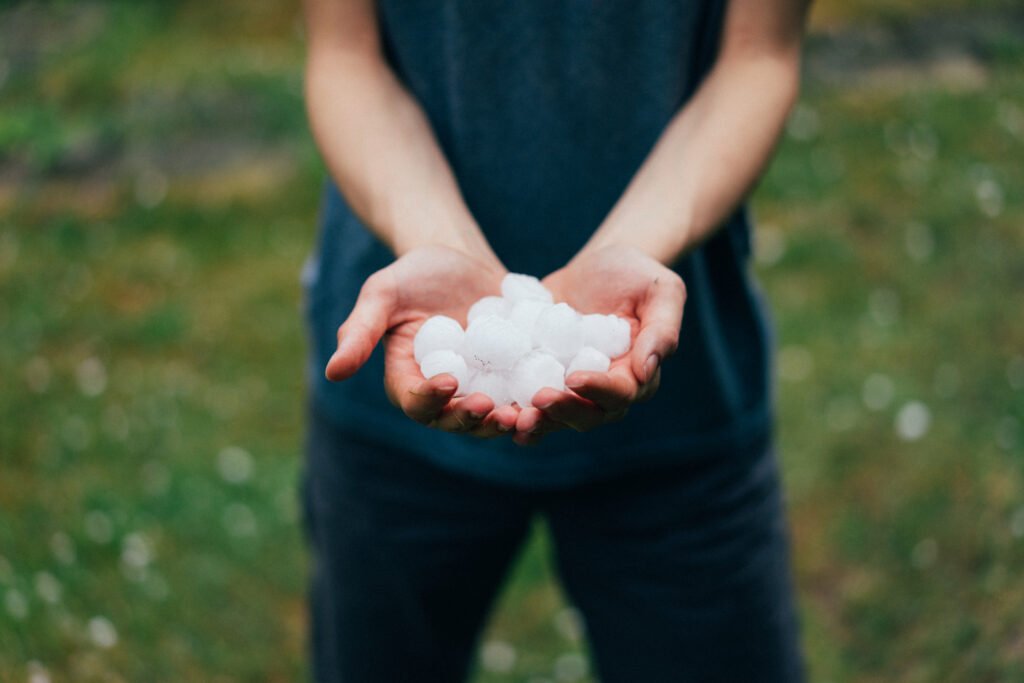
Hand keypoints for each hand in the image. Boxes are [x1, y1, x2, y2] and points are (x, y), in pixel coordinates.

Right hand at [325, 245, 519, 436]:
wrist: (459, 258)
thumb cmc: (414, 273)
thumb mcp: (382, 294)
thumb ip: (359, 331)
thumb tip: (333, 373)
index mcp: (408, 378)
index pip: (415, 401)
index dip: (430, 399)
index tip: (448, 381)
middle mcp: (443, 392)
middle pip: (453, 420)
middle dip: (470, 419)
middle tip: (490, 407)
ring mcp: (479, 386)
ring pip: (489, 417)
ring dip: (503, 421)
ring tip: (520, 414)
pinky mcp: (510, 377)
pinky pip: (520, 397)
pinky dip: (531, 403)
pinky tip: (548, 396)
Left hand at [515, 245, 685, 444]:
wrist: (598, 266)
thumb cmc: (636, 273)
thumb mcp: (661, 290)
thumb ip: (662, 328)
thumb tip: (646, 371)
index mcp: (638, 374)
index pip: (621, 392)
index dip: (599, 389)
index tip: (575, 377)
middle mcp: (606, 390)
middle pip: (588, 414)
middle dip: (564, 410)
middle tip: (538, 399)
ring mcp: (574, 388)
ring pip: (559, 417)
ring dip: (538, 421)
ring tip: (514, 417)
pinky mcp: (546, 378)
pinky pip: (532, 402)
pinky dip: (517, 411)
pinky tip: (498, 414)